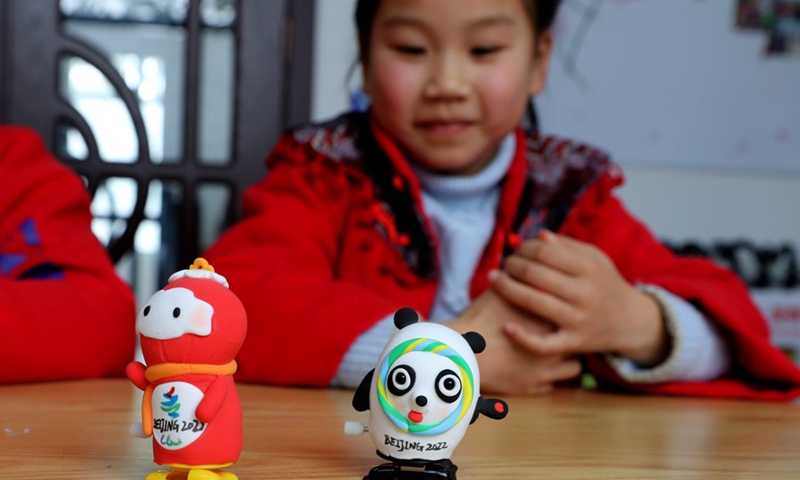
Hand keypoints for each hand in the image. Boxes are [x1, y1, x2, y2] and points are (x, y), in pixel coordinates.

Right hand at [440, 288, 580, 394]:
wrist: (462, 351)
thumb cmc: (479, 319)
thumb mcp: (498, 292)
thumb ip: (517, 279)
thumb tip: (524, 266)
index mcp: (549, 319)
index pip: (572, 310)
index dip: (568, 306)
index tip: (561, 303)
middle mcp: (555, 346)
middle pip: (578, 338)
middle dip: (573, 333)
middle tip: (564, 324)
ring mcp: (545, 370)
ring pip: (574, 366)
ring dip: (566, 358)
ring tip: (556, 350)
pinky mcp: (532, 387)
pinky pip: (552, 384)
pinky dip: (548, 376)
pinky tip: (538, 367)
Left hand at [491, 230, 668, 366]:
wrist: (631, 321)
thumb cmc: (604, 284)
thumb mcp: (595, 259)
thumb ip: (568, 246)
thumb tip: (539, 236)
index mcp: (589, 269)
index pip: (545, 252)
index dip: (524, 248)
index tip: (518, 250)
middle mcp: (584, 293)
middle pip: (535, 274)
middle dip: (512, 266)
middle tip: (504, 265)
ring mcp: (578, 320)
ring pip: (534, 302)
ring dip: (507, 289)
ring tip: (494, 281)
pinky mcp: (573, 343)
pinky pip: (544, 344)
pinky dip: (523, 337)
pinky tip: (507, 326)